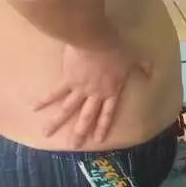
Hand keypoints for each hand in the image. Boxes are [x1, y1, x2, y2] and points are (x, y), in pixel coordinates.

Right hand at [35, 40, 149, 146]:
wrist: (95, 40)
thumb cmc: (117, 48)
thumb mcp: (136, 57)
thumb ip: (143, 66)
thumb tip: (151, 72)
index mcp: (112, 91)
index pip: (107, 113)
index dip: (102, 126)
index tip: (97, 140)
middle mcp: (95, 94)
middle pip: (87, 116)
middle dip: (79, 132)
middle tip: (73, 146)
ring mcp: (80, 89)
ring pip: (68, 109)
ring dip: (57, 122)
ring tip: (46, 133)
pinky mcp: (67, 80)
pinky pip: (55, 92)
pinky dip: (44, 100)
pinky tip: (34, 108)